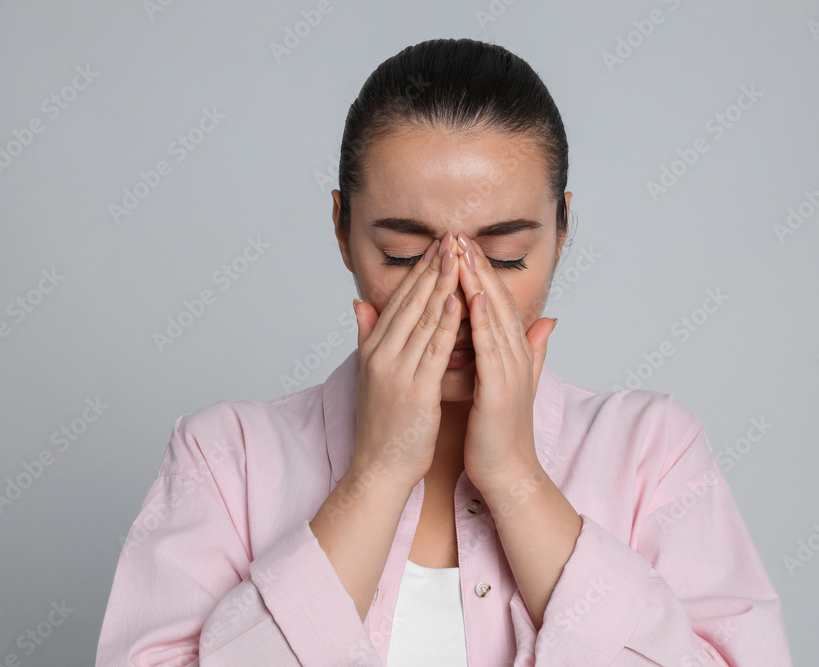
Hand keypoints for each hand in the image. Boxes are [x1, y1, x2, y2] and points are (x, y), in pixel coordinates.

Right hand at [351, 232, 462, 489]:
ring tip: (458, 256)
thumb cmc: (383, 426)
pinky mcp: (414, 391)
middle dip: (432, 268)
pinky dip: (446, 323)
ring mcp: (396, 372)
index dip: (418, 271)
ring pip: (422, 320)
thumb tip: (359, 305)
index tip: (436, 246)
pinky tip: (458, 300)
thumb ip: (368, 338)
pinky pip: (434, 350)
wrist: (379, 469)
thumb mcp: (370, 376)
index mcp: (373, 350)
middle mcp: (381, 355)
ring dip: (442, 285)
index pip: (397, 301)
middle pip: (409, 303)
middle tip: (450, 238)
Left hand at [453, 232, 556, 491]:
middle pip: (499, 301)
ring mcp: (510, 371)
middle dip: (480, 267)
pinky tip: (475, 296)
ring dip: (480, 282)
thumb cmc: (500, 433)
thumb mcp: (512, 384)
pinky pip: (491, 348)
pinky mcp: (501, 388)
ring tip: (464, 252)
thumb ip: (529, 352)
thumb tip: (547, 322)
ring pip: (495, 317)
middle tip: (461, 235)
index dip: (484, 273)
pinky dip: (484, 320)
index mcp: (513, 355)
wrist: (508, 473)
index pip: (499, 304)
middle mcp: (516, 357)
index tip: (465, 246)